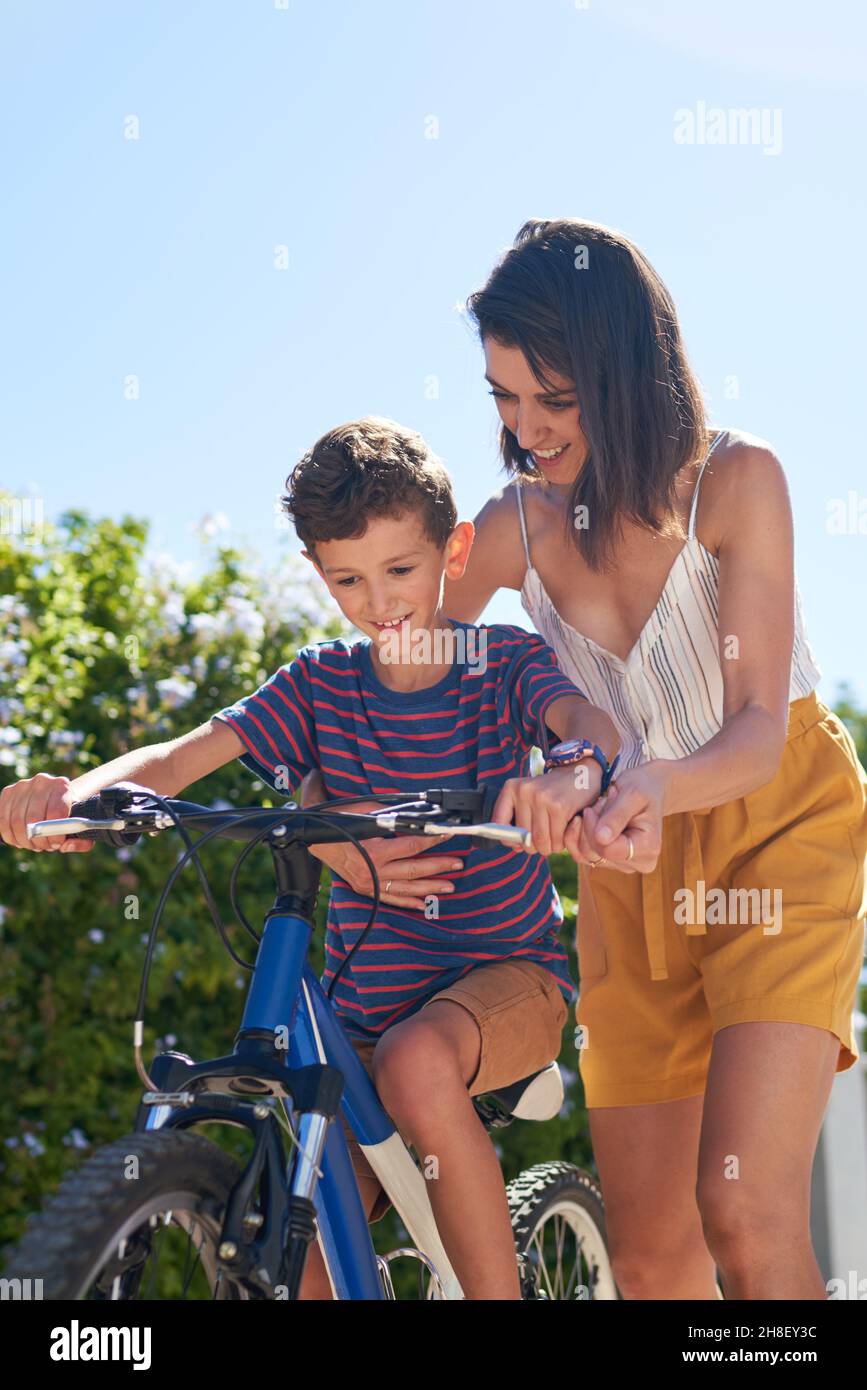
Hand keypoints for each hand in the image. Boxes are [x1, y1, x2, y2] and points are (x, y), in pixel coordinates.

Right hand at [0, 773, 94, 852]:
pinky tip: (21, 840)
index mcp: (62, 786)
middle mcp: (41, 781)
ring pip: (17, 822)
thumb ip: (82, 841)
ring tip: (34, 844)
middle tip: (44, 847)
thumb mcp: (82, 827)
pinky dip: (11, 836)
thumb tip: (64, 846)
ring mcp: (22, 786)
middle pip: (34, 819)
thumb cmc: (69, 814)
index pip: (55, 812)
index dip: (55, 834)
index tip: (57, 844)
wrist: (54, 797)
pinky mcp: (8, 793)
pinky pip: (4, 820)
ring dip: (25, 841)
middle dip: (38, 840)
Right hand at [308, 799, 462, 910]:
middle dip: (439, 866)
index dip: (431, 839)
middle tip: (458, 864)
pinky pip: (391, 898)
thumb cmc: (336, 823)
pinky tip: (424, 904)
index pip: (411, 845)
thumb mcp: (363, 812)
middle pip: (414, 869)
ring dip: (429, 887)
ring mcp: (370, 883)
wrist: (312, 840)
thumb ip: (387, 816)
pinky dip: (408, 902)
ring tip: (449, 885)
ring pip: (406, 887)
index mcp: (375, 850)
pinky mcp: (366, 889)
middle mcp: (374, 870)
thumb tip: (412, 816)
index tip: (447, 834)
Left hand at [492, 762, 603, 856]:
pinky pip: (556, 839)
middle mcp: (524, 791)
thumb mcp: (530, 796)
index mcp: (512, 788)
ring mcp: (541, 798)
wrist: (580, 772)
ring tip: (554, 839)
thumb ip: (519, 820)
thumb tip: (516, 846)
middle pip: (523, 837)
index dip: (508, 839)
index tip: (518, 843)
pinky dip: (560, 843)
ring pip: (540, 841)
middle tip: (543, 842)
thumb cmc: (553, 791)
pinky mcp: (559, 807)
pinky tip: (563, 834)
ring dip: (549, 847)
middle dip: (534, 846)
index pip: (498, 822)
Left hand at [577, 764, 666, 873]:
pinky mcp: (609, 860)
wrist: (647, 787)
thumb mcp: (632, 793)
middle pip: (595, 853)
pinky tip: (592, 817)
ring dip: (586, 828)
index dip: (593, 828)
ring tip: (601, 807)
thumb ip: (616, 816)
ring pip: (586, 854)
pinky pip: (582, 854)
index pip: (608, 849)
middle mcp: (638, 863)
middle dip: (590, 826)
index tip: (591, 807)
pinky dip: (581, 833)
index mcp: (648, 848)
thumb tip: (601, 839)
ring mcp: (622, 865)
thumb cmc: (642, 786)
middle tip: (601, 802)